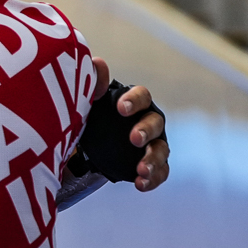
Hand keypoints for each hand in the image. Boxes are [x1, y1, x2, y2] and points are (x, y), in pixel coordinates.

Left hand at [89, 58, 168, 191]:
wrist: (87, 146)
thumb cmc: (90, 118)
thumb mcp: (86, 102)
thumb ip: (93, 84)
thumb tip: (97, 63)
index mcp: (134, 103)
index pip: (142, 96)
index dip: (134, 101)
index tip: (121, 109)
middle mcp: (148, 121)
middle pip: (156, 122)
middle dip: (146, 130)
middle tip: (134, 139)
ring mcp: (153, 144)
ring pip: (161, 150)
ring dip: (153, 160)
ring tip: (141, 170)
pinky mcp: (151, 164)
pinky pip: (160, 172)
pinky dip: (153, 179)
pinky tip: (140, 184)